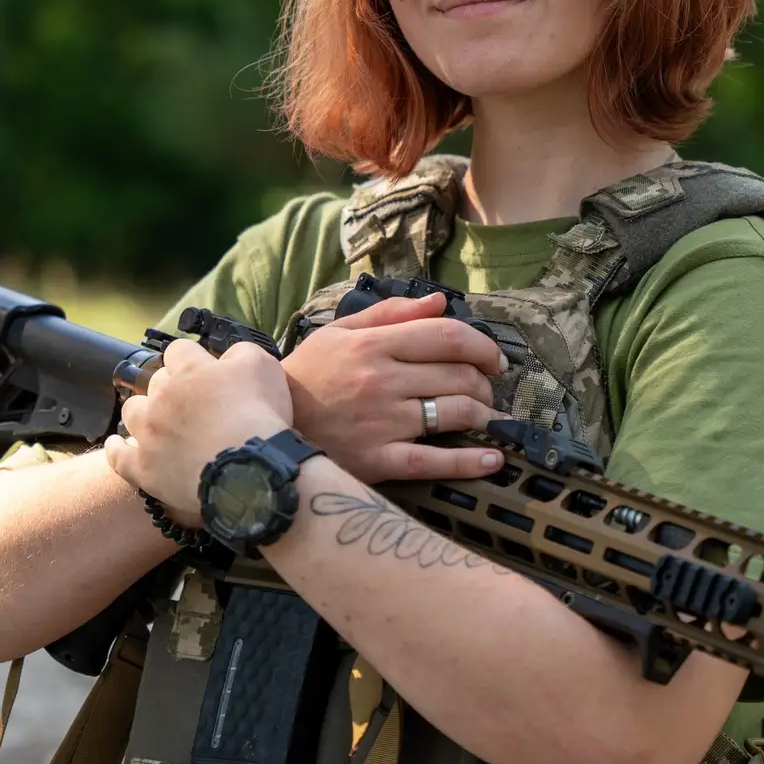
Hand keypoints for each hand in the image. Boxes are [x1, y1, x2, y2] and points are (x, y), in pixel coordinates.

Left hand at [104, 339, 291, 522]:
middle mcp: (162, 397)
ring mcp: (149, 434)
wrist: (250, 471)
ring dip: (143, 413)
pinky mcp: (144, 469)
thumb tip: (228, 355)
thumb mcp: (263, 366)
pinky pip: (119, 456)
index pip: (179, 350)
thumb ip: (241, 353)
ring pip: (132, 412)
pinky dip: (117, 449)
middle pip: (155, 382)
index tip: (203, 369)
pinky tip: (117, 445)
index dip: (191, 358)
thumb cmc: (260, 415)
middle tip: (192, 403)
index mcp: (189, 370)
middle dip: (170, 387)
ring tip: (158, 422)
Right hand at [281, 294, 508, 481]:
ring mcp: (382, 422)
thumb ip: (391, 314)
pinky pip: (433, 461)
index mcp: (374, 345)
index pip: (448, 337)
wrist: (268, 426)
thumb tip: (439, 302)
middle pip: (459, 376)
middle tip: (488, 390)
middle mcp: (383, 381)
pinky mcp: (378, 461)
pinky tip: (492, 459)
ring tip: (491, 419)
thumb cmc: (309, 376)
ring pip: (455, 414)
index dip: (483, 346)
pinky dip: (470, 462)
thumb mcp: (340, 333)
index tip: (495, 359)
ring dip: (485, 416)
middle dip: (485, 383)